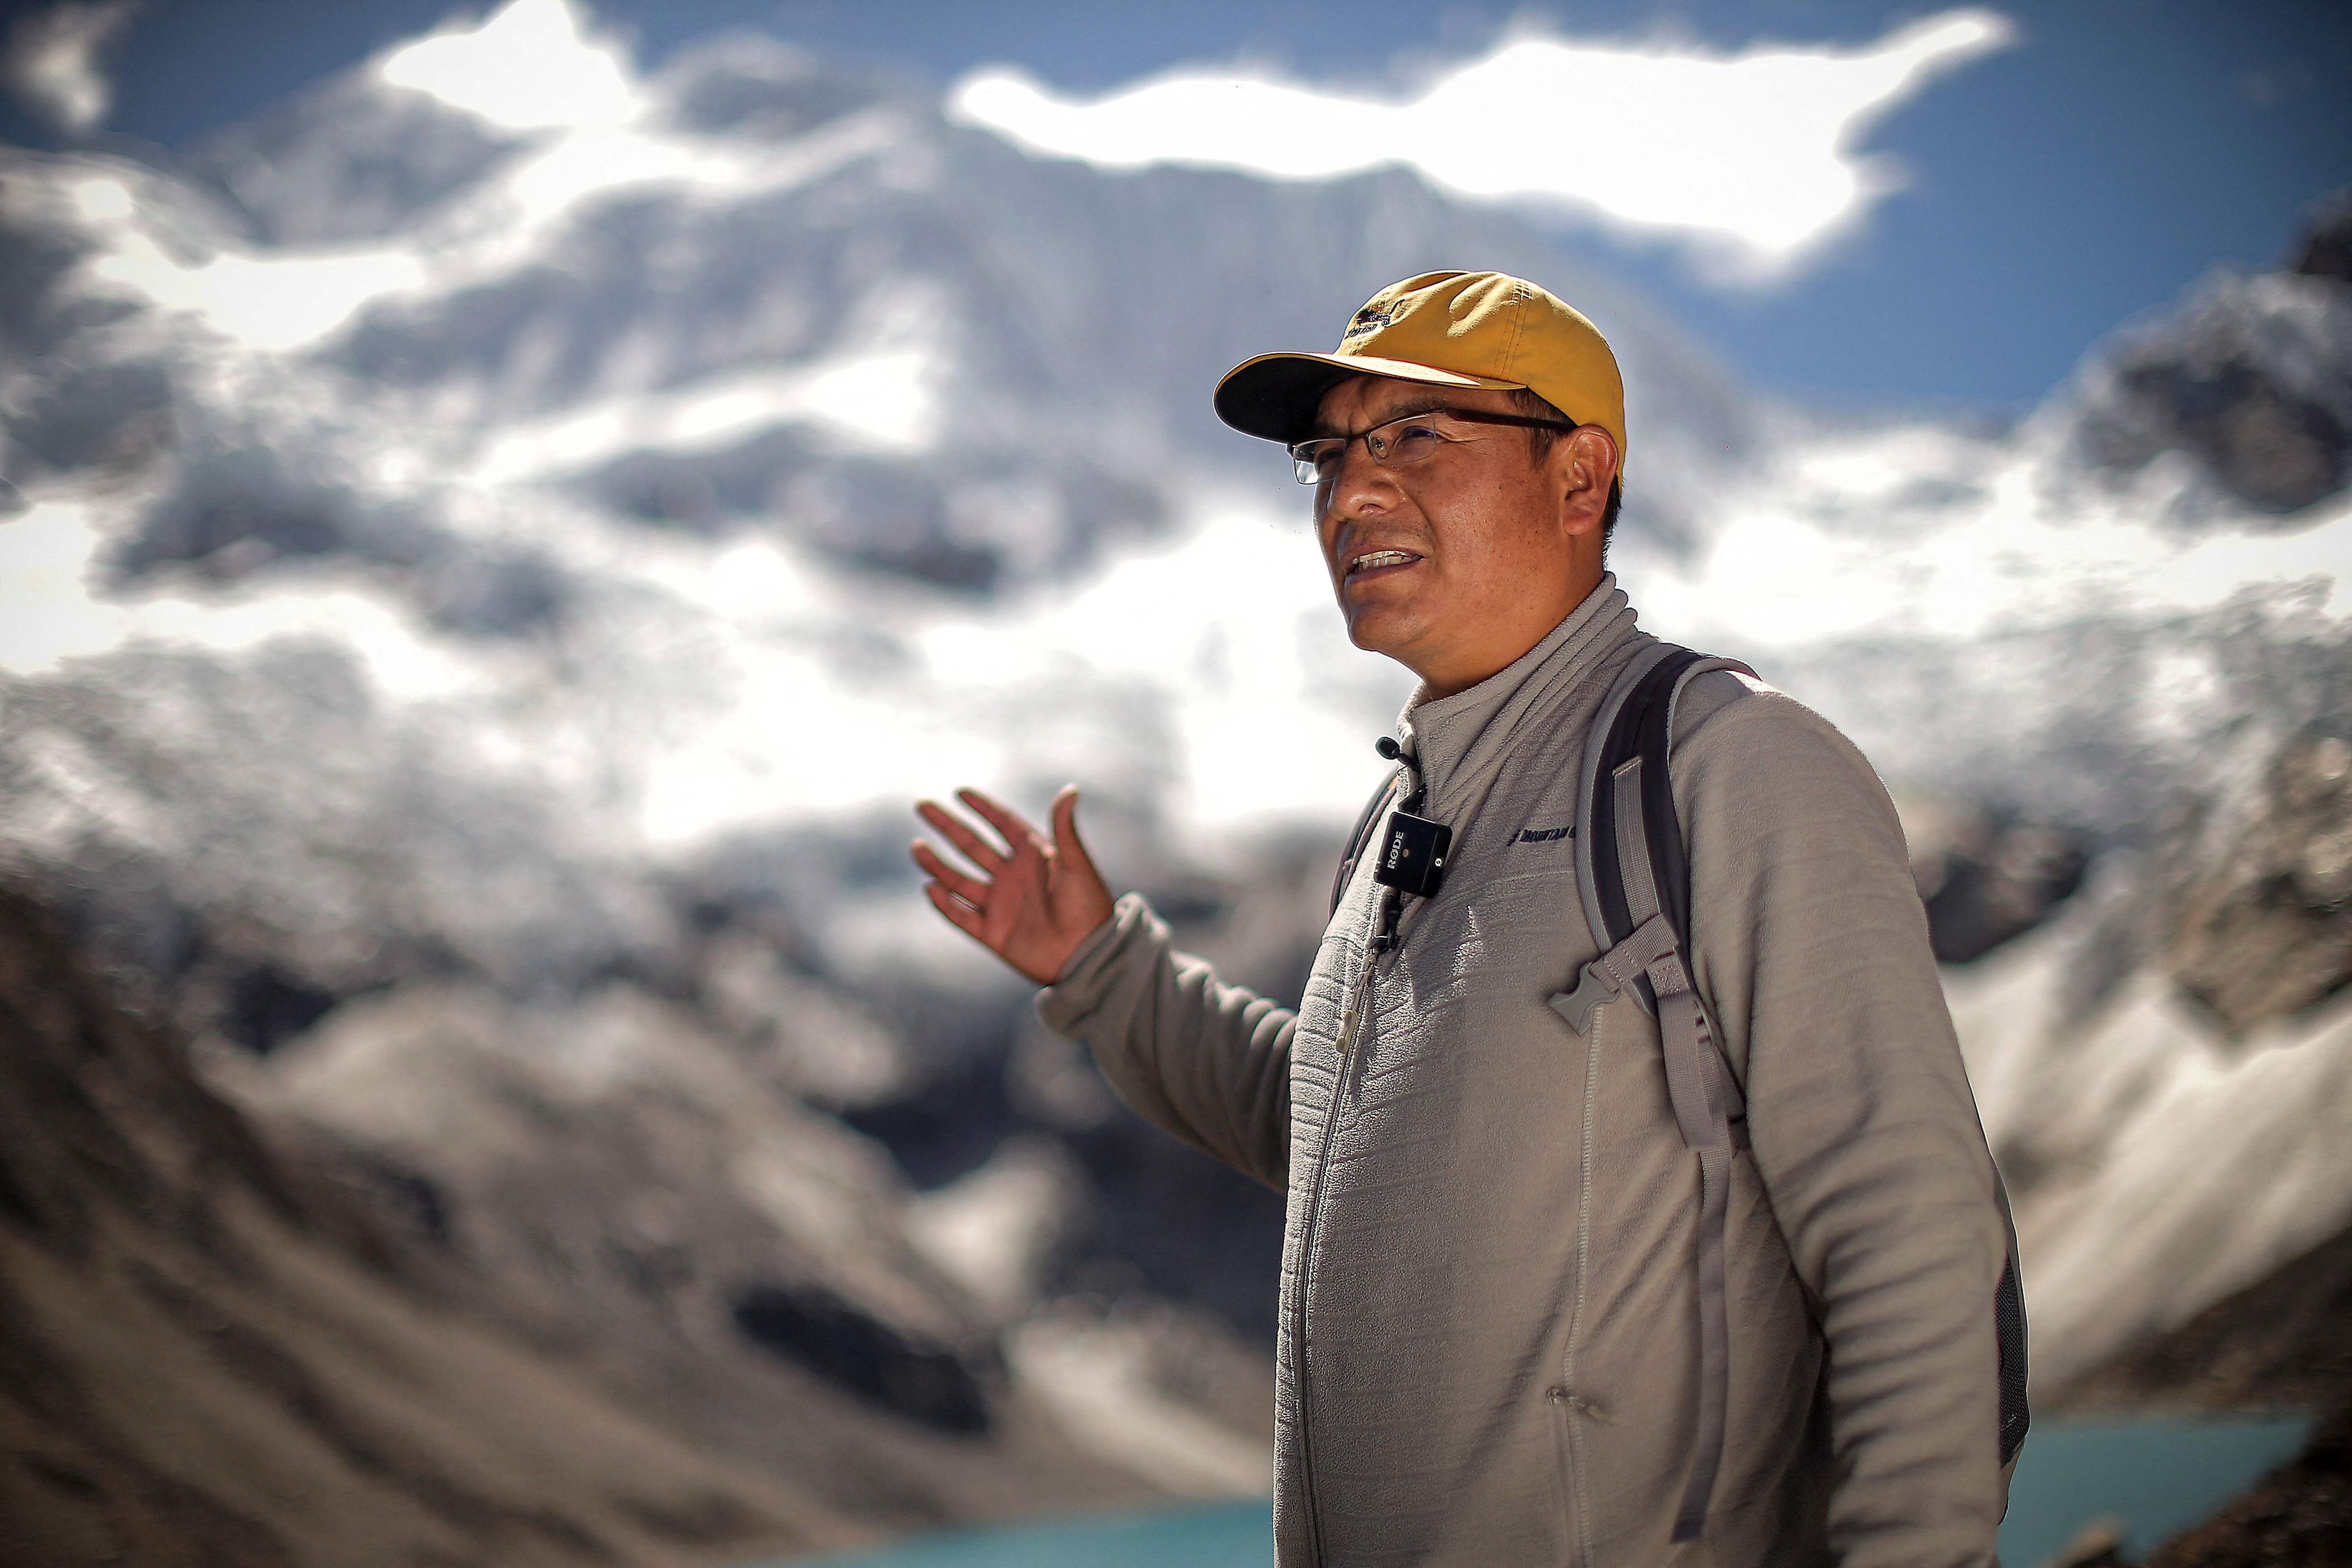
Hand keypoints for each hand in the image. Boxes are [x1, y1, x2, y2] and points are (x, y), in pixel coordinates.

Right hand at [911, 785, 1115, 985]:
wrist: (1088, 956)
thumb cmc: (1089, 907)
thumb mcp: (1077, 865)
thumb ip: (1065, 829)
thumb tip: (1071, 789)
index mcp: (1034, 856)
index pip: (1002, 824)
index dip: (982, 808)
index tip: (960, 792)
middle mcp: (1013, 877)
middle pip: (973, 846)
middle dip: (948, 826)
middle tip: (923, 806)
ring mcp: (1001, 905)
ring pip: (960, 881)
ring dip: (938, 865)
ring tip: (917, 847)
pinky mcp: (994, 933)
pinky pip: (962, 917)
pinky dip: (945, 905)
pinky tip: (930, 888)